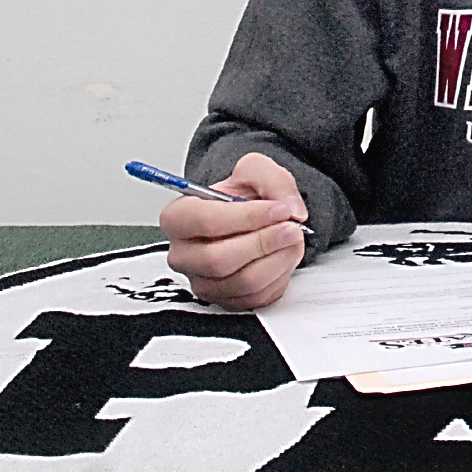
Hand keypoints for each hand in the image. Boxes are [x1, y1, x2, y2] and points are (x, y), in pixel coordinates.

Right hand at [161, 152, 308, 310]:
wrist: (251, 217)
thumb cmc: (243, 195)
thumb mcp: (256, 169)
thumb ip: (274, 180)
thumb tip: (291, 209)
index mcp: (179, 217)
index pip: (205, 221)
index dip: (247, 217)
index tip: (278, 210)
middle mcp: (183, 254)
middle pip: (219, 260)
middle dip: (264, 242)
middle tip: (291, 227)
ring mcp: (202, 282)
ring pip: (242, 282)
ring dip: (277, 260)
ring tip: (292, 238)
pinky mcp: (225, 301)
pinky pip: (256, 298)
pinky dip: (279, 277)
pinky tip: (283, 255)